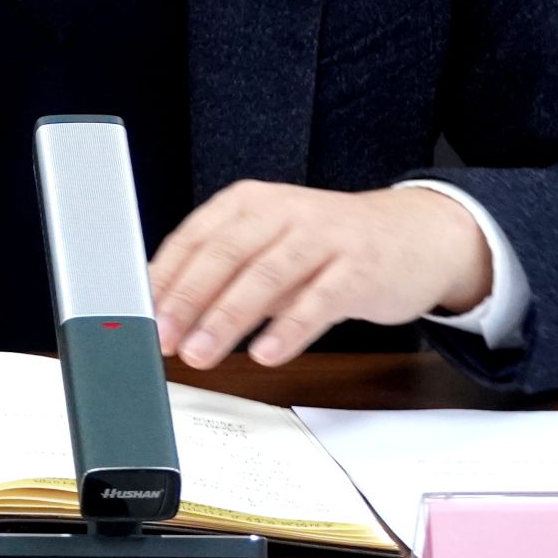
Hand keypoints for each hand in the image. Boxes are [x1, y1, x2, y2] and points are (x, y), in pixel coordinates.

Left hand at [149, 181, 491, 369]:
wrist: (415, 234)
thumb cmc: (329, 244)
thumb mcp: (271, 245)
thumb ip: (226, 273)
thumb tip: (168, 312)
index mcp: (252, 203)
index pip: (197, 235)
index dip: (166, 275)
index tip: (141, 312)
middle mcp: (285, 212)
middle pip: (227, 252)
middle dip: (190, 298)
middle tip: (164, 337)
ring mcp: (324, 238)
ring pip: (267, 275)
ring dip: (228, 317)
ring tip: (202, 354)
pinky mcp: (359, 269)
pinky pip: (319, 301)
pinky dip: (288, 328)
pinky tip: (266, 354)